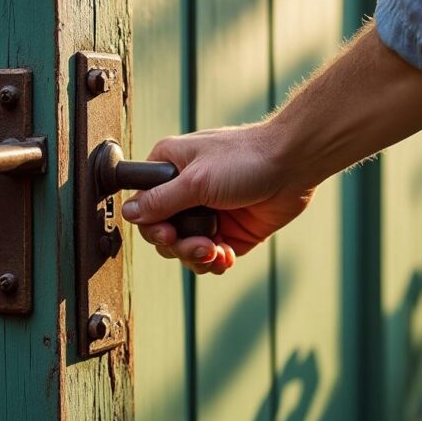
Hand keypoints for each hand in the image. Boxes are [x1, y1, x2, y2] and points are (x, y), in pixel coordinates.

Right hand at [121, 124, 313, 274]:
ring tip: (215, 251)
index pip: (145, 206)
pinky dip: (216, 262)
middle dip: (178, 245)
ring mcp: (209, 213)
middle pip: (164, 233)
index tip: (168, 234)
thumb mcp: (196, 180)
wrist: (293, 165)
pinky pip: (212, 256)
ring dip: (197, 256)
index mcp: (171, 169)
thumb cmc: (246, 159)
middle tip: (198, 245)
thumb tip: (128, 213)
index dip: (152, 226)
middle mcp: (187, 192)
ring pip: (187, 249)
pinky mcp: (231, 231)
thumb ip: (161, 200)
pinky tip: (226, 256)